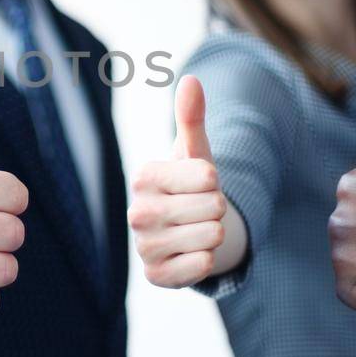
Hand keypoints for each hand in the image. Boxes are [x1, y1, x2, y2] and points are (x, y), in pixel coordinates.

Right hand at [128, 76, 229, 287]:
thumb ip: (192, 117)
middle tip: (201, 209)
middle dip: (218, 208)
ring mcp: (144, 246)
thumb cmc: (190, 185)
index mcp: (144, 176)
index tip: (201, 183)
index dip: (215, 180)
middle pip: (213, 207)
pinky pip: (200, 266)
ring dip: (215, 234)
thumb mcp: (194, 151)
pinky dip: (207, 260)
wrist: (186, 230)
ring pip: (210, 237)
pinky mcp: (155, 275)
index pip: (207, 175)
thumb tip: (191, 80)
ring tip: (198, 229)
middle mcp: (137, 212)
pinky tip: (194, 252)